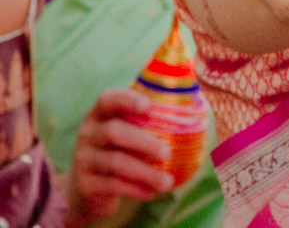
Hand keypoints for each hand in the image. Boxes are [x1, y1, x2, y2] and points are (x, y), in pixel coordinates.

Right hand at [68, 89, 173, 224]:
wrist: (89, 188)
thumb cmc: (121, 150)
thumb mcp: (129, 132)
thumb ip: (152, 121)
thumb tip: (200, 110)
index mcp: (100, 114)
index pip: (108, 99)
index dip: (127, 100)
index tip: (149, 106)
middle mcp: (88, 133)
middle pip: (113, 132)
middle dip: (143, 142)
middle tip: (167, 153)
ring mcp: (83, 159)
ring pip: (115, 163)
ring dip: (145, 172)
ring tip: (167, 182)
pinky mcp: (85, 183)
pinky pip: (112, 185)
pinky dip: (135, 189)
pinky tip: (152, 192)